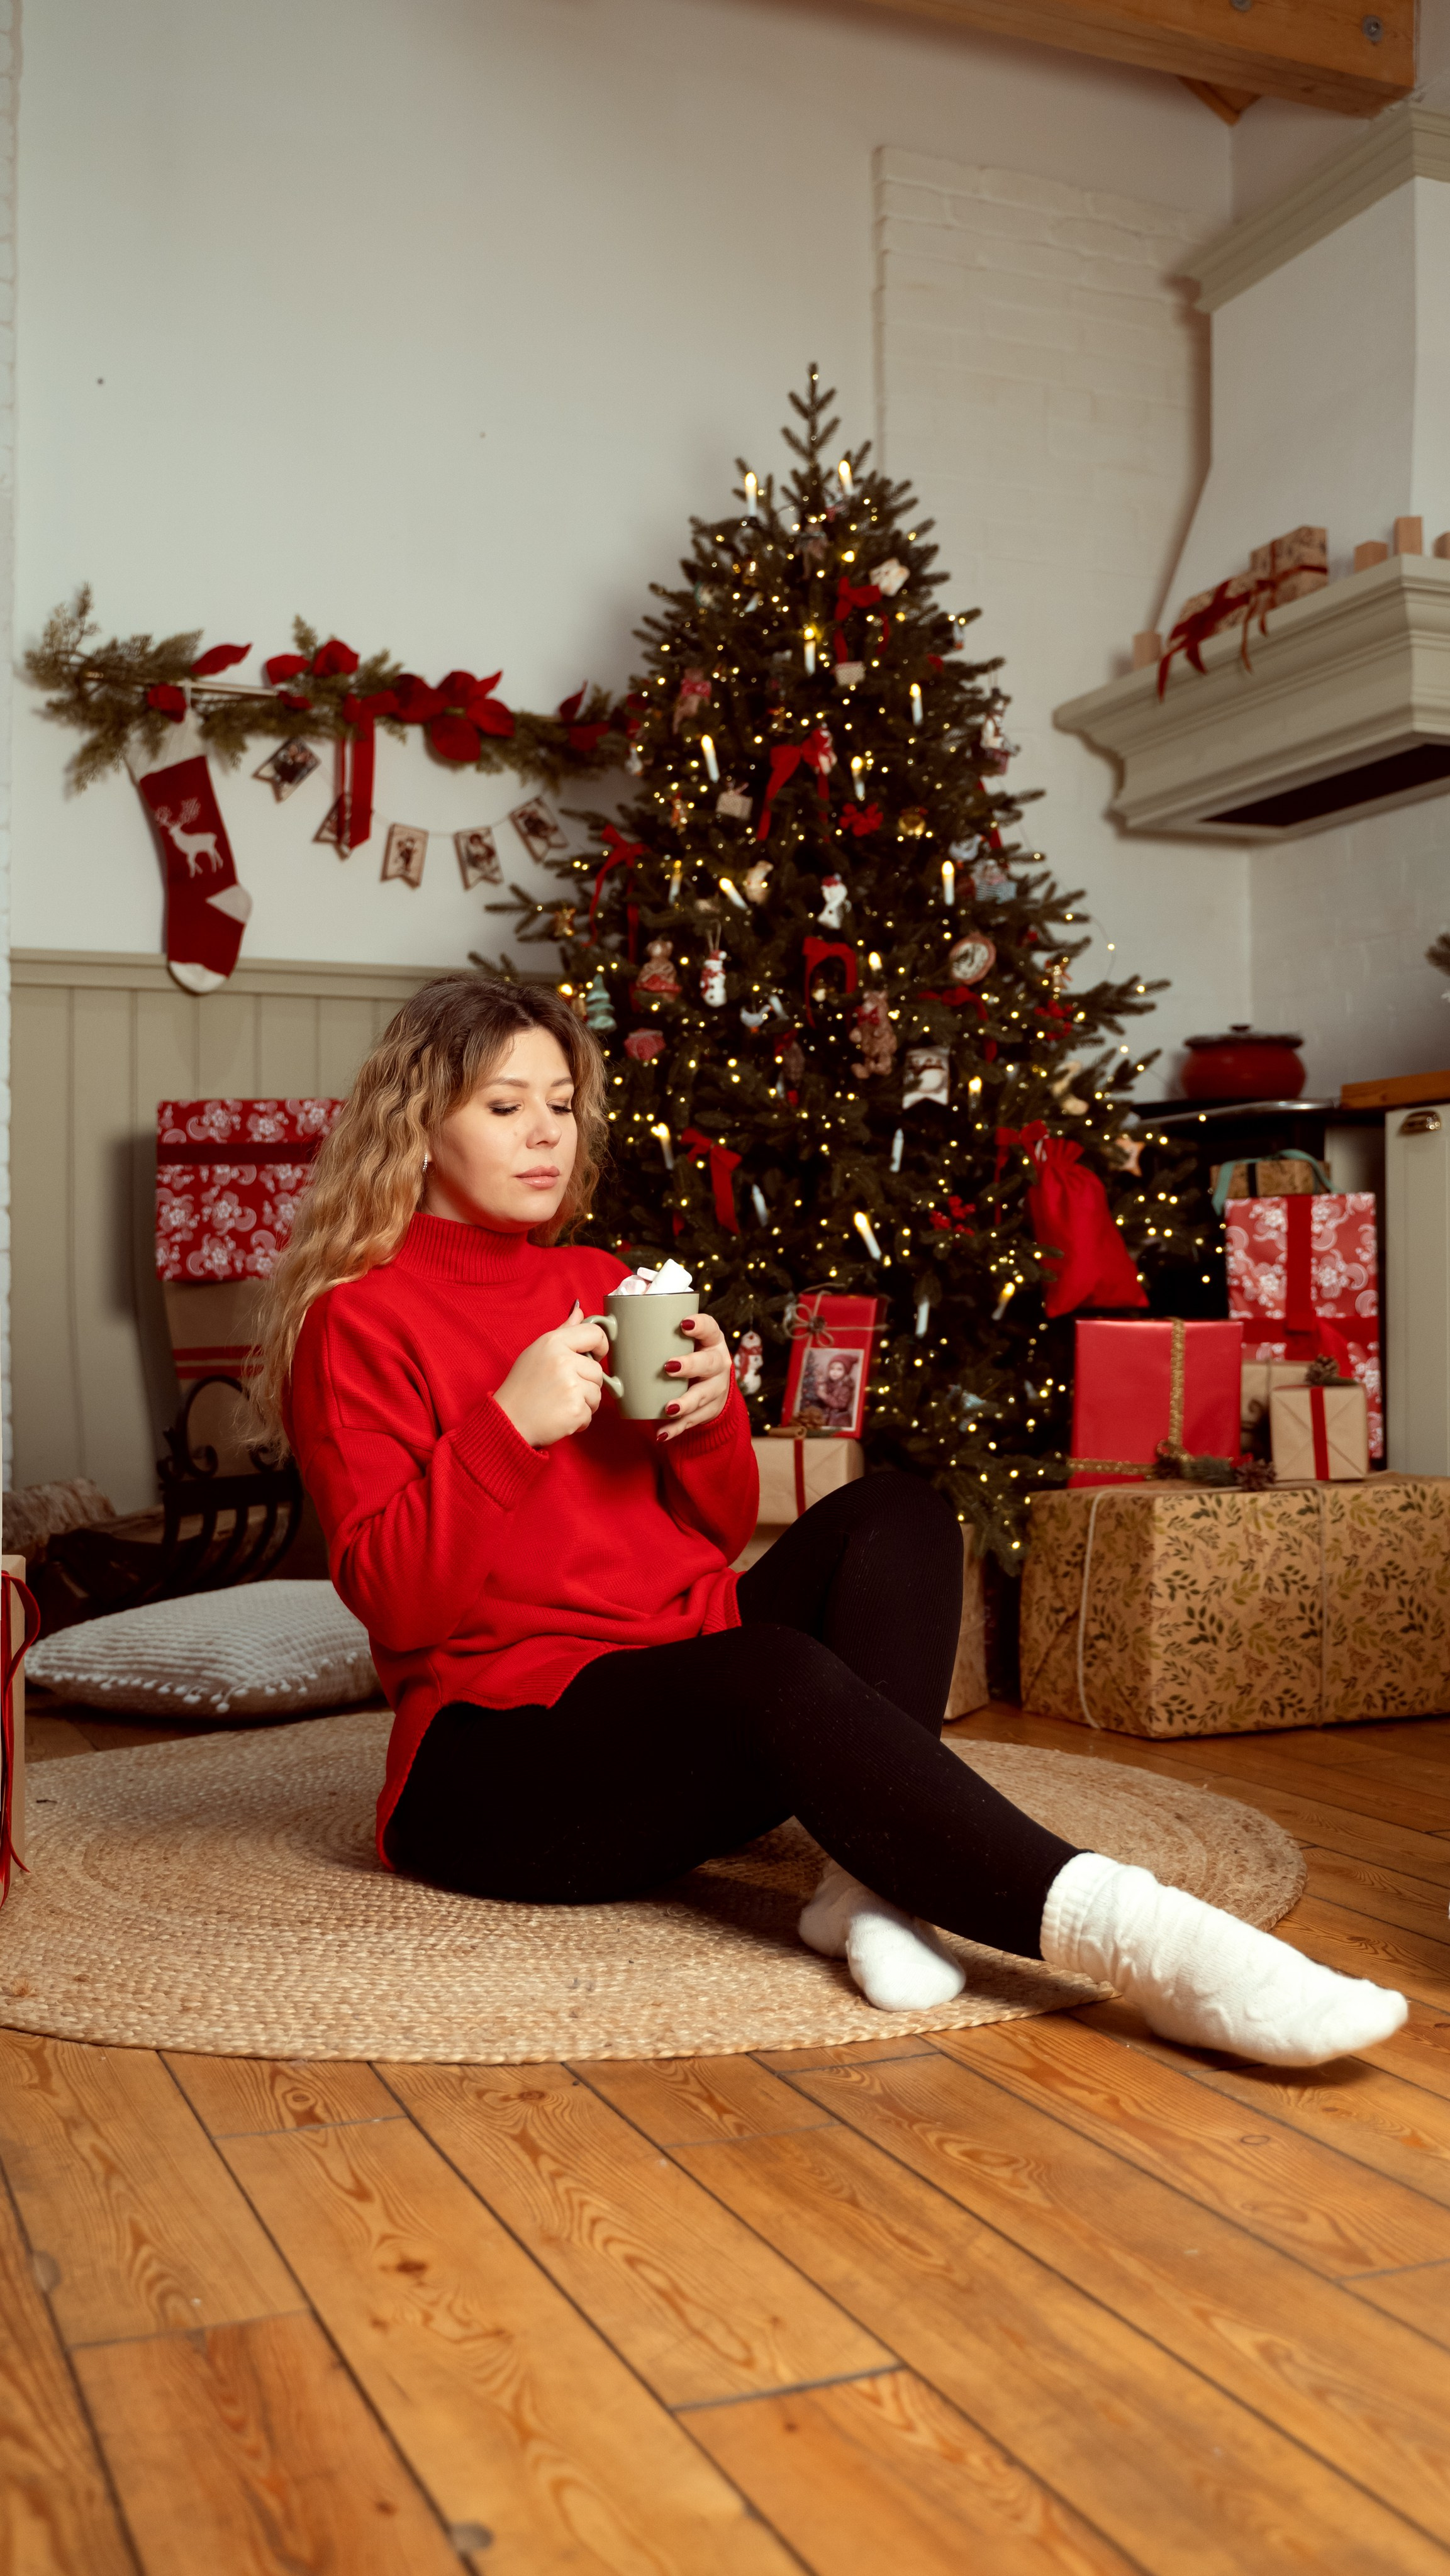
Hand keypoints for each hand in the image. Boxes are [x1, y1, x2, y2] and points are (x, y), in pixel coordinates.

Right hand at [494, 1302, 608, 1447]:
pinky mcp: (575, 1410)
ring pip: (596, 1394)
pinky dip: (578, 1420)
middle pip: (598, 1371)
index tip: (595, 1356)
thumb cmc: (522, 1386)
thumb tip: (579, 1310)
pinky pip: (590, 1414)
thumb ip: (563, 1331)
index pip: (595, 1334)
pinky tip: (559, 1416)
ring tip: (559, 1403)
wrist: (508, 1420)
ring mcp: (571, 1386)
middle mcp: (563, 1361)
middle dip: (585, 1383)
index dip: (600, 1346)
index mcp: (554, 1342)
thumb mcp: (538, 1351)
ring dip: (583, 1403)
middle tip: (561, 1389)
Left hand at [656, 1311, 731, 1444]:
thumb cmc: (686, 1356)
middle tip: (669, 1367)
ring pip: (703, 1395)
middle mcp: (718, 1364)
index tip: (683, 1323)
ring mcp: (716, 1388)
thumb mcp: (681, 1342)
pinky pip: (692, 1421)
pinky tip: (662, 1434)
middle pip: (709, 1364)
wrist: (710, 1386)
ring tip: (668, 1408)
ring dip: (685, 1402)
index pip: (710, 1328)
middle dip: (690, 1365)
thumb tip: (608, 1325)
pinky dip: (676, 1428)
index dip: (700, 1325)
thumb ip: (656, 1334)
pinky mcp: (709, 1410)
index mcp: (711, 1341)